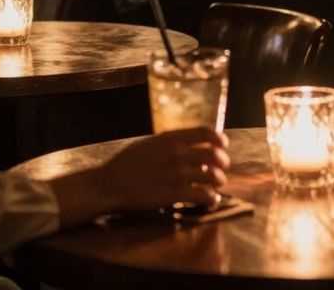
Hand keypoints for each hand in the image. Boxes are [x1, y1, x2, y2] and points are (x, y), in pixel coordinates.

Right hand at [90, 128, 230, 211]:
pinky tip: (209, 200)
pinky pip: (204, 195)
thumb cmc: (126, 164)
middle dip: (223, 163)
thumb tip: (187, 144)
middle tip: (222, 169)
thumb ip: (169, 143)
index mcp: (171, 138)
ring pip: (213, 176)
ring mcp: (178, 174)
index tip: (223, 145)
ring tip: (216, 186)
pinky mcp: (176, 194)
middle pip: (215, 154)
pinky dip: (211, 199)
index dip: (219, 139)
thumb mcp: (148, 144)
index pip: (205, 132)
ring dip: (218, 182)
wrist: (110, 185)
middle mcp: (178, 153)